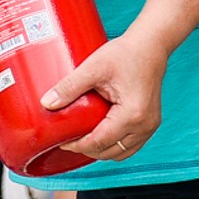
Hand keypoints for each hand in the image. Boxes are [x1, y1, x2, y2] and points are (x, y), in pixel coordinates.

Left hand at [43, 30, 166, 161]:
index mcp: (132, 114)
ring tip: (82, 137)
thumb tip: (47, 103)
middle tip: (68, 139)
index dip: (78, 145)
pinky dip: (114, 143)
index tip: (62, 141)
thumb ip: (69, 86)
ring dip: (102, 149)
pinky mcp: (150, 122)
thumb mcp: (93, 68)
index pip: (99, 142)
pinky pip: (130, 144)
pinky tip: (99, 134)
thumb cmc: (126, 54)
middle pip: (110, 152)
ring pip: (122, 152)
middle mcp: (144, 125)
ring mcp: (150, 126)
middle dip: (88, 149)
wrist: (150, 46)